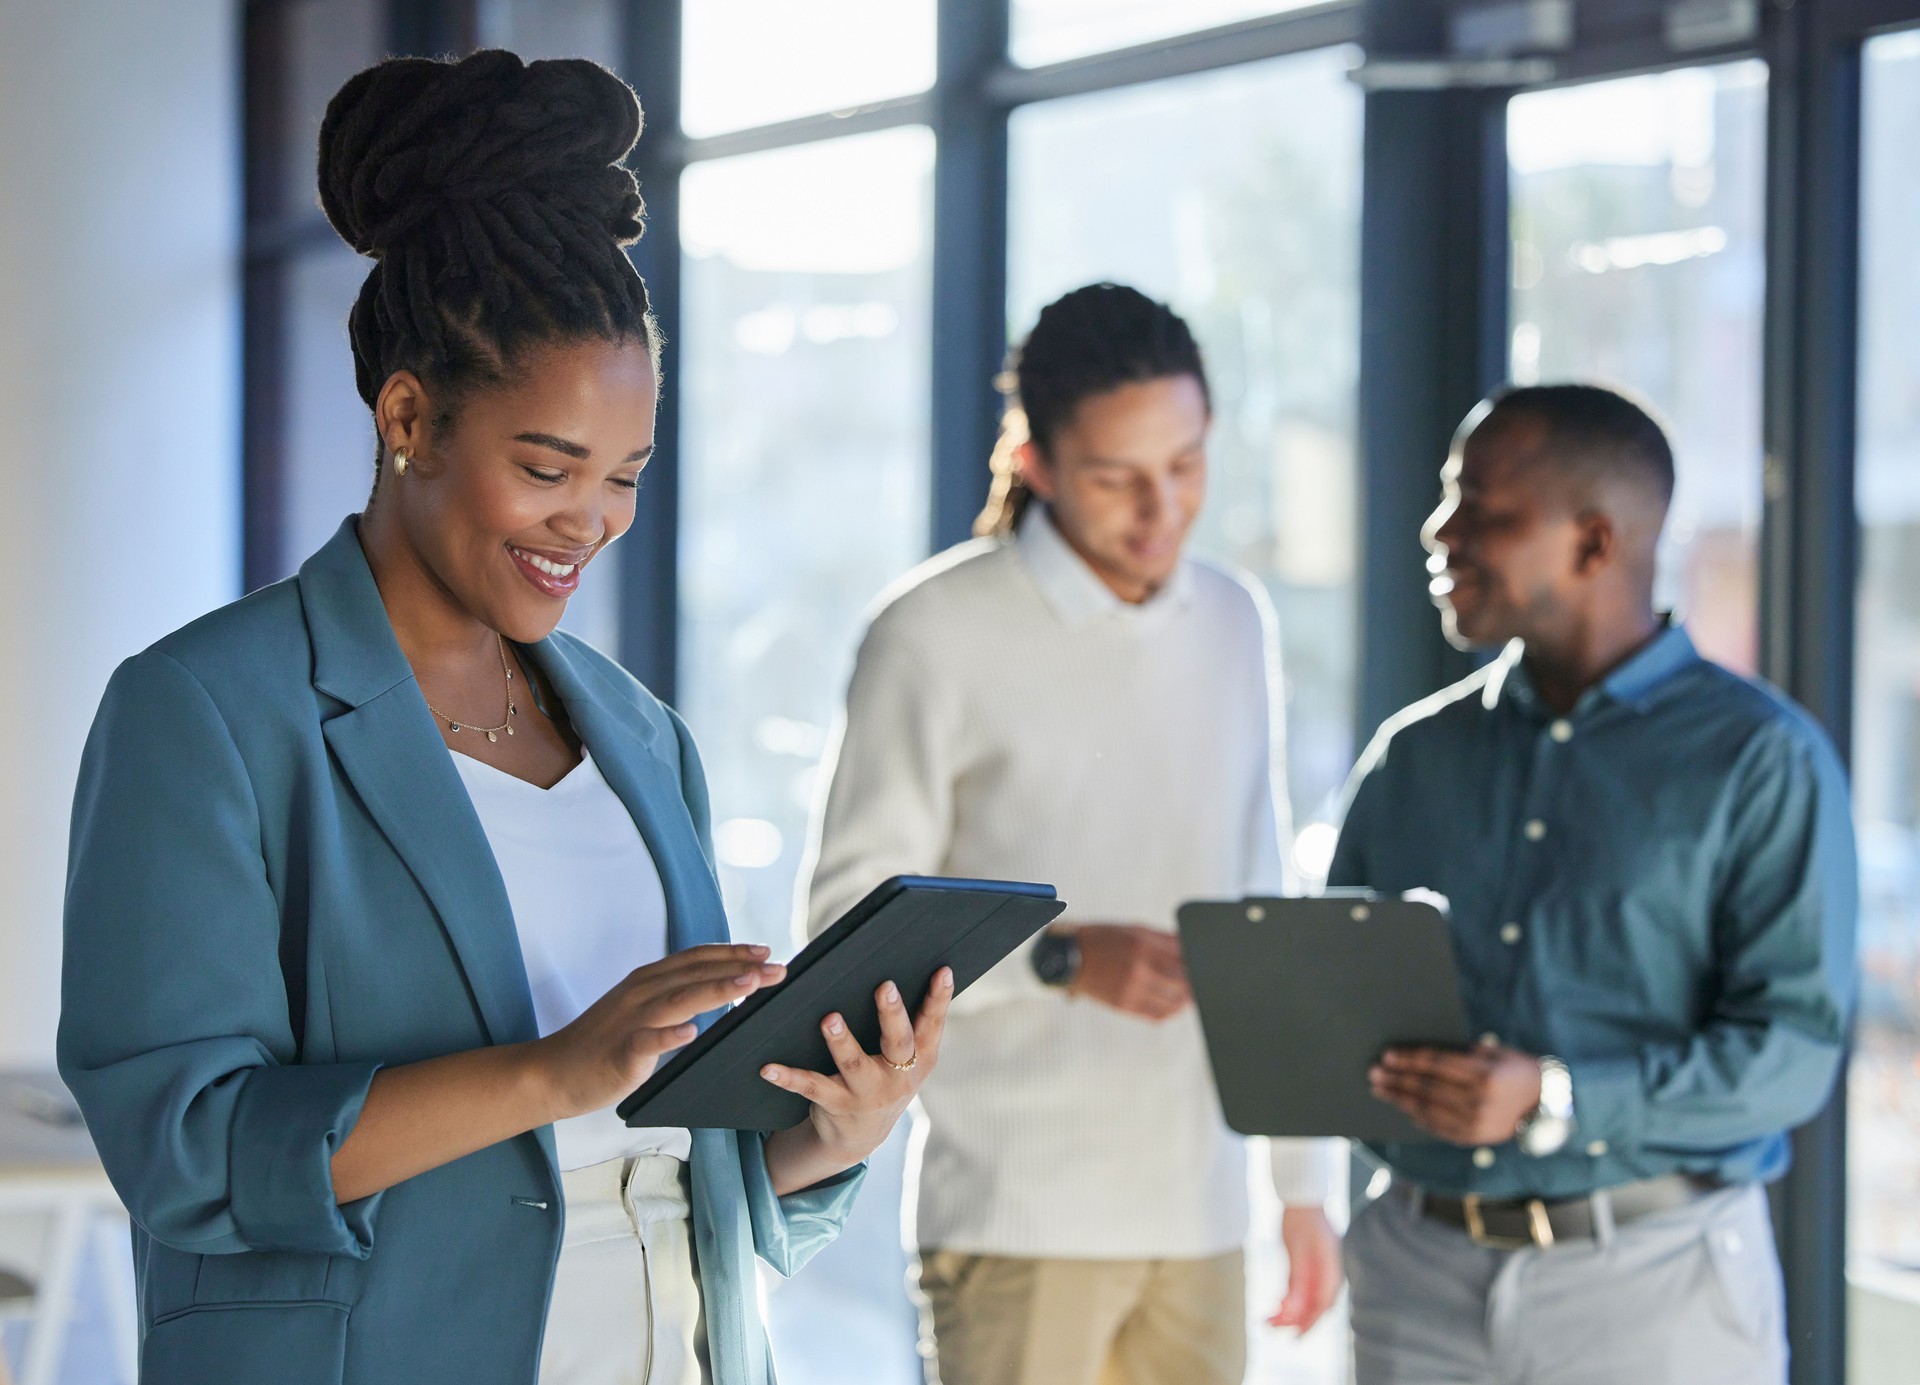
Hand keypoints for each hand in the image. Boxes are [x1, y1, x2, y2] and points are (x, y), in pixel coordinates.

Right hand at [535, 944, 785, 1120]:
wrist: (552, 1071)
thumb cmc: (602, 1044)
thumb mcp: (641, 1010)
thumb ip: (674, 997)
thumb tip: (721, 989)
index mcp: (648, 981)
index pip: (696, 958)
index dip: (731, 952)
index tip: (765, 951)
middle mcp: (641, 992)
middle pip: (697, 973)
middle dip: (741, 968)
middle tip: (778, 968)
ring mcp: (630, 1020)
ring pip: (680, 999)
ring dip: (717, 989)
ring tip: (750, 983)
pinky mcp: (620, 1051)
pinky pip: (646, 1041)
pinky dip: (669, 1035)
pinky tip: (691, 1032)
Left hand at [759, 968, 953, 1192]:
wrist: (861, 1136)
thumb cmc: (885, 1080)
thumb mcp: (908, 1062)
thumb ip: (911, 1028)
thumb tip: (902, 971)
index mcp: (920, 1060)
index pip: (932, 1025)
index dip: (939, 999)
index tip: (942, 971)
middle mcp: (898, 1077)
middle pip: (898, 1042)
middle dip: (891, 1014)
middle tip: (884, 987)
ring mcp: (867, 1093)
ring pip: (854, 1064)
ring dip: (841, 1041)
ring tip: (830, 1019)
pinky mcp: (836, 1104)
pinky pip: (810, 1087)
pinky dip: (788, 1077)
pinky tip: (768, 1067)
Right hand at [1068, 924, 1190, 1020]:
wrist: (1068, 957)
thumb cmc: (1103, 939)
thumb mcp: (1135, 929)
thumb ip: (1165, 939)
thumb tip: (1190, 946)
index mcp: (1143, 946)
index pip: (1184, 961)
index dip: (1199, 966)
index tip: (1206, 967)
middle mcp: (1138, 969)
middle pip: (1183, 984)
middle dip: (1195, 984)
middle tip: (1202, 982)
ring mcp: (1131, 990)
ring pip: (1173, 1003)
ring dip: (1186, 1000)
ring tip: (1189, 994)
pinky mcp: (1124, 1006)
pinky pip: (1157, 1015)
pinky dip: (1171, 1012)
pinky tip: (1174, 1004)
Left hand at [1268, 1207, 1343, 1333]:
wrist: (1301, 1194)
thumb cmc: (1300, 1218)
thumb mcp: (1297, 1248)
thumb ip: (1298, 1279)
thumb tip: (1293, 1310)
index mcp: (1332, 1269)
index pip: (1324, 1304)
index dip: (1310, 1323)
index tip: (1294, 1337)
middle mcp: (1329, 1272)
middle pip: (1315, 1305)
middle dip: (1295, 1321)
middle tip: (1271, 1329)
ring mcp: (1320, 1269)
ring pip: (1306, 1299)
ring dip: (1288, 1312)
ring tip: (1266, 1320)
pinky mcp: (1309, 1266)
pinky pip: (1300, 1289)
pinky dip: (1288, 1300)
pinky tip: (1275, 1306)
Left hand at [1369, 1045, 1542, 1145]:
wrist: (1546, 1104)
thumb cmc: (1516, 1069)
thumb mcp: (1494, 1053)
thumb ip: (1462, 1053)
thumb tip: (1419, 1053)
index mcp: (1483, 1074)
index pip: (1436, 1064)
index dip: (1409, 1060)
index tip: (1387, 1056)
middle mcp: (1478, 1100)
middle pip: (1426, 1087)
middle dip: (1397, 1079)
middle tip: (1374, 1073)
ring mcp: (1475, 1122)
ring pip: (1427, 1109)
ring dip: (1399, 1099)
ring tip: (1380, 1090)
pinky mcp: (1473, 1138)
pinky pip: (1437, 1127)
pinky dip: (1417, 1117)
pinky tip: (1402, 1107)